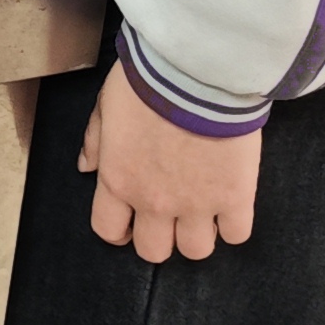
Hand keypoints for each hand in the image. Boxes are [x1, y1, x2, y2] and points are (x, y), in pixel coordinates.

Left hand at [80, 61, 260, 261]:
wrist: (197, 72)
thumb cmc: (149, 81)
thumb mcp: (107, 104)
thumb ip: (95, 141)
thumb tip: (87, 167)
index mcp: (119, 180)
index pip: (109, 230)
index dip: (119, 231)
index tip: (129, 222)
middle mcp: (154, 202)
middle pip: (153, 251)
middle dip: (159, 237)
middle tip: (168, 217)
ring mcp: (197, 205)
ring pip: (196, 250)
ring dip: (197, 234)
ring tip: (203, 212)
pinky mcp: (235, 197)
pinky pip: (236, 234)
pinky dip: (233, 225)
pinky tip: (230, 205)